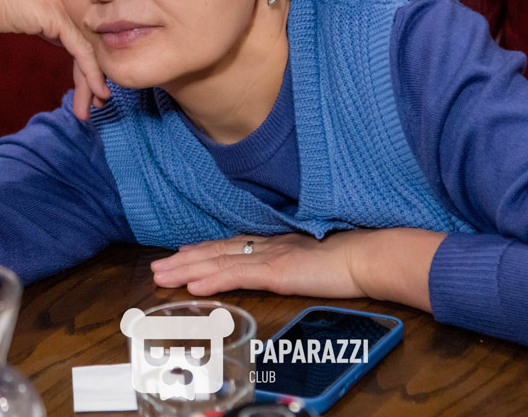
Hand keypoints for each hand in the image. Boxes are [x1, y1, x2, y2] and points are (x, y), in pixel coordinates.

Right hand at [0, 0, 109, 118]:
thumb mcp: (27, 3)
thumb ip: (45, 14)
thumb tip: (51, 30)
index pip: (88, 27)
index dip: (93, 55)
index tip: (94, 80)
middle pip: (93, 40)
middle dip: (98, 72)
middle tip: (101, 99)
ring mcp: (67, 6)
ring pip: (90, 50)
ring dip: (93, 82)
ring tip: (96, 106)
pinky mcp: (59, 19)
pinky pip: (83, 52)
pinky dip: (92, 75)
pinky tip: (97, 93)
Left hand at [149, 232, 370, 299]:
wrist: (368, 255)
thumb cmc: (351, 259)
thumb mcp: (316, 259)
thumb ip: (297, 262)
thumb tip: (289, 267)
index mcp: (278, 243)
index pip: (233, 245)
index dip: (205, 249)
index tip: (183, 253)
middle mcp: (269, 245)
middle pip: (218, 250)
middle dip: (186, 259)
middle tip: (159, 266)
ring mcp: (270, 256)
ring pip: (219, 260)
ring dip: (187, 268)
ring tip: (162, 274)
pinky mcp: (276, 270)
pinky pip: (236, 274)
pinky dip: (211, 278)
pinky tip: (193, 284)